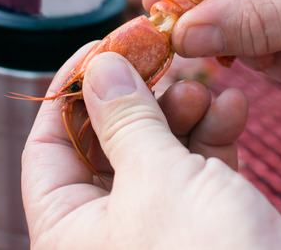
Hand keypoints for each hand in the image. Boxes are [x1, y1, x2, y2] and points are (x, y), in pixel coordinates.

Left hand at [21, 46, 280, 248]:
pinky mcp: (203, 222)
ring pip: (156, 151)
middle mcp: (108, 232)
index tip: (99, 49)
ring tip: (203, 88)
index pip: (47, 149)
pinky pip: (196, 169)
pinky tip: (233, 107)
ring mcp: (158, 226)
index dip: (69, 93)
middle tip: (160, 59)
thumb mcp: (157, 180)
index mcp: (70, 232)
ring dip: (182, 112)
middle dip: (138, 99)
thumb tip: (98, 69)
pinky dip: (213, 136)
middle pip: (107, 144)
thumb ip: (125, 120)